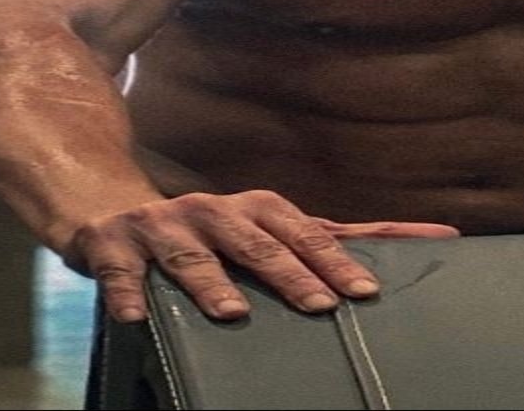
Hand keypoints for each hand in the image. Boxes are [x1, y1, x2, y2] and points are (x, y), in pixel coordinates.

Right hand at [64, 190, 458, 322]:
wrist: (110, 207)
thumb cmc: (209, 229)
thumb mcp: (267, 230)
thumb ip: (328, 239)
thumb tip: (413, 244)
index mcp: (260, 209)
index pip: (312, 233)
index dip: (342, 259)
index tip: (371, 289)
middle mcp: (218, 211)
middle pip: (262, 243)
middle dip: (293, 272)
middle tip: (324, 303)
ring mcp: (165, 227)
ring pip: (194, 255)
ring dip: (213, 283)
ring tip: (234, 313)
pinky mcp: (114, 246)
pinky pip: (120, 273)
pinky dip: (127, 294)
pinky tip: (136, 316)